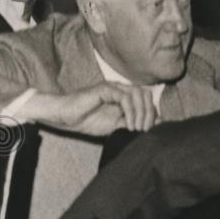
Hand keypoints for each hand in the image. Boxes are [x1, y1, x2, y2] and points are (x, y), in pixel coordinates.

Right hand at [24, 83, 157, 136]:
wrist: (66, 118)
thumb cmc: (87, 121)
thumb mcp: (116, 125)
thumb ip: (132, 122)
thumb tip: (153, 125)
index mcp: (124, 95)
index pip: (146, 99)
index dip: (152, 114)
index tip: (149, 131)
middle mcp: (120, 88)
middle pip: (146, 94)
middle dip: (149, 113)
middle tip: (144, 130)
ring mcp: (113, 87)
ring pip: (138, 94)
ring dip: (141, 113)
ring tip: (137, 128)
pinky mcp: (105, 89)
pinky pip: (125, 97)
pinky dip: (131, 111)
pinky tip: (129, 124)